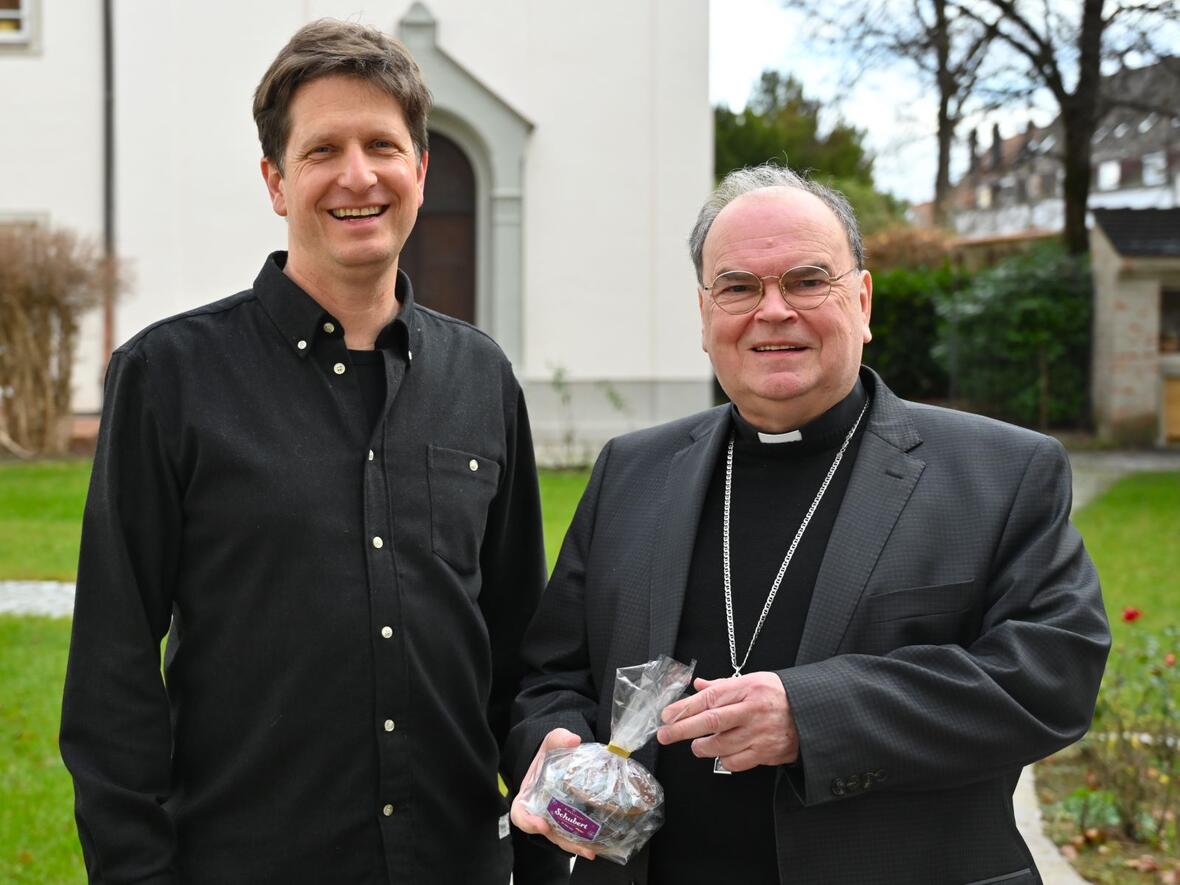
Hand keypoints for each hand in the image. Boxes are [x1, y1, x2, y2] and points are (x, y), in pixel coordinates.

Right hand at [510, 728, 597, 860]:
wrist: (559, 760)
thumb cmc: (549, 754)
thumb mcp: (550, 743)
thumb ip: (558, 738)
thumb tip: (574, 740)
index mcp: (527, 796)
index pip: (520, 814)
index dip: (528, 822)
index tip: (542, 825)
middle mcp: (537, 812)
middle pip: (544, 832)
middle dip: (559, 840)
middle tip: (576, 844)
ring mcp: (552, 819)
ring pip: (559, 837)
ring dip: (574, 846)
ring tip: (591, 850)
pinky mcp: (566, 822)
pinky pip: (571, 835)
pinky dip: (582, 841)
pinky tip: (598, 846)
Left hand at [656, 673, 797, 771]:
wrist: (812, 714)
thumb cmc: (778, 696)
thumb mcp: (753, 680)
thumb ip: (722, 685)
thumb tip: (697, 684)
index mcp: (747, 688)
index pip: (709, 698)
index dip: (685, 708)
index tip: (667, 715)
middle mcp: (752, 710)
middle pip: (711, 721)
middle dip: (682, 729)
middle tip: (665, 734)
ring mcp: (760, 733)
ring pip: (721, 745)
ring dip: (702, 747)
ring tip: (697, 745)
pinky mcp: (766, 753)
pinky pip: (736, 761)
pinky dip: (724, 759)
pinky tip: (721, 753)